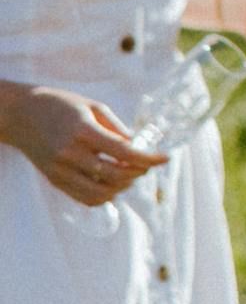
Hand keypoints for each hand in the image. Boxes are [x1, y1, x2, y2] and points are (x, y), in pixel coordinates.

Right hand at [0, 85, 166, 205]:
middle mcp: (70, 155)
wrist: (22, 114)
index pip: (124, 153)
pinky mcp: (54, 180)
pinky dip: (104, 196)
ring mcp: (60, 171)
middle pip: (115, 176)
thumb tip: (139, 146)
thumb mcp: (94, 107)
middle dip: (138, 172)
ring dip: (122, 187)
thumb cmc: (61, 105)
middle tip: (147, 164)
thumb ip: (117, 129)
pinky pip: (84, 198)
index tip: (165, 158)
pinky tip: (113, 184)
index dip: (148, 158)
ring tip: (131, 174)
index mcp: (84, 132)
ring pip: (100, 193)